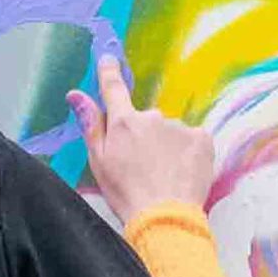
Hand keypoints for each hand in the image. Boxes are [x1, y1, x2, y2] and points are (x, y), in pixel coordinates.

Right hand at [67, 55, 214, 224]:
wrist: (164, 218)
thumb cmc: (126, 194)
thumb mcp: (99, 162)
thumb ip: (90, 124)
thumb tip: (75, 94)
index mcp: (123, 122)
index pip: (113, 88)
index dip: (109, 71)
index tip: (108, 58)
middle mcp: (152, 117)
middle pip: (146, 119)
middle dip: (145, 136)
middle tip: (144, 166)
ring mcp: (179, 126)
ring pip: (171, 131)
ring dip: (168, 146)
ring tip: (165, 174)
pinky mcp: (202, 138)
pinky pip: (193, 138)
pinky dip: (188, 152)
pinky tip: (182, 171)